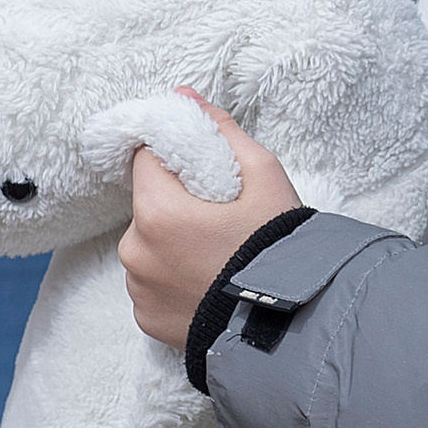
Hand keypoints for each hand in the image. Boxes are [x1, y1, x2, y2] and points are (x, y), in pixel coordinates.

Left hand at [118, 93, 301, 349]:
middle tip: (222, 222)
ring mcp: (139, 290)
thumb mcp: (263, 175)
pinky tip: (208, 284)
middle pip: (146, 206)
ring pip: (147, 247)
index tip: (204, 177)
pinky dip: (173, 282)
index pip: (146, 159)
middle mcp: (136, 251)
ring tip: (217, 258)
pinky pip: (152, 285)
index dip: (175, 161)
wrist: (291, 329)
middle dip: (176, 206)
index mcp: (157, 210)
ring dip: (171, 245)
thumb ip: (218, 131)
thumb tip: (183, 98)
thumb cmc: (280, 249)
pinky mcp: (147, 320)